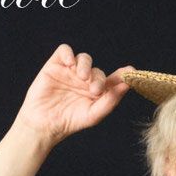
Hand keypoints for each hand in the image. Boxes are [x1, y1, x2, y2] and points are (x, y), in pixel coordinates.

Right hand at [13, 43, 135, 145]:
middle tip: (95, 90)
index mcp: (96, 91)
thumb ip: (110, 101)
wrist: (44, 124)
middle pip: (97, 70)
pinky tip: (70, 64)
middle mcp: (85, 80)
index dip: (122, 75)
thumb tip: (125, 86)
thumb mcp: (93, 115)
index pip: (112, 80)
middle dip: (98, 79)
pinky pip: (64, 51)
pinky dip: (68, 54)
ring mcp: (70, 72)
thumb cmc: (69, 122)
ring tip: (82, 78)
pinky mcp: (55, 65)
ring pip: (84, 58)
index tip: (131, 72)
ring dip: (85, 66)